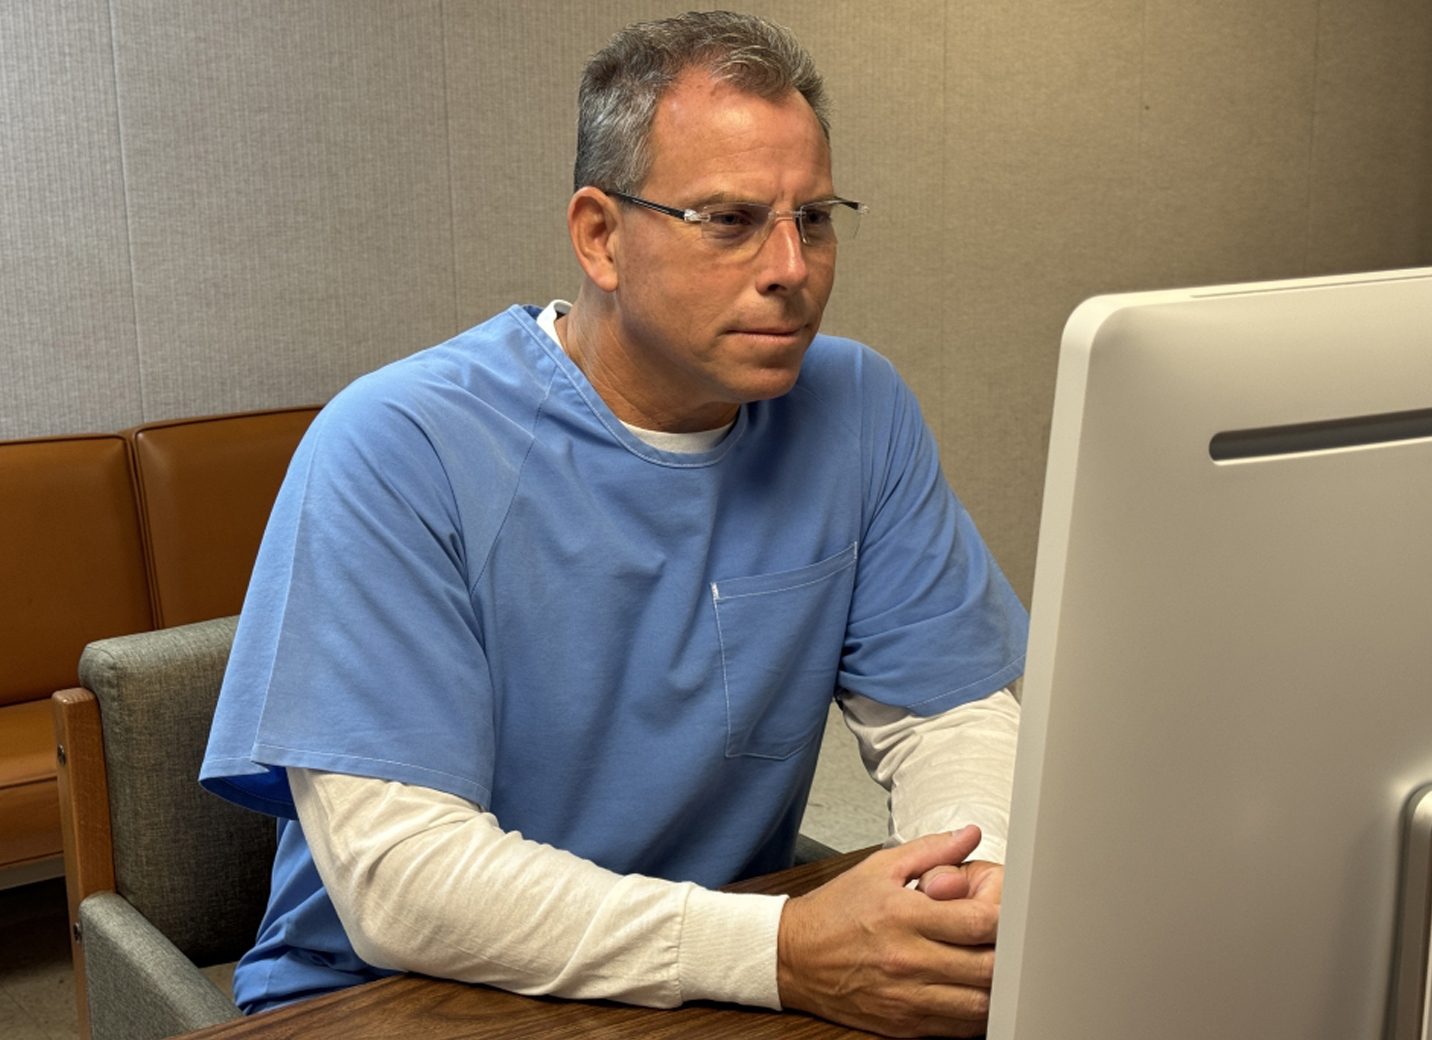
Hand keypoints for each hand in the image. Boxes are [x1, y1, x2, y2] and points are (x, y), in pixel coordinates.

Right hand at [777, 826, 998, 1036]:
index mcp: (904, 915)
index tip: (1007, 911)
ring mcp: (907, 998)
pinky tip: (973, 992)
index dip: (1006, 917)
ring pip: (980, 1005)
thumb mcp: (879, 868)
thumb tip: (969, 834)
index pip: (979, 922)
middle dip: (1008, 953)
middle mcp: (908, 960)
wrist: (792, 957)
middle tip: (1008, 940)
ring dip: (997, 988)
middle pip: (989, 967)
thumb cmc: (836, 911)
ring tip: (993, 966)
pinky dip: (976, 1013)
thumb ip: (930, 850)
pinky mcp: (904, 1026)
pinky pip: (958, 1029)